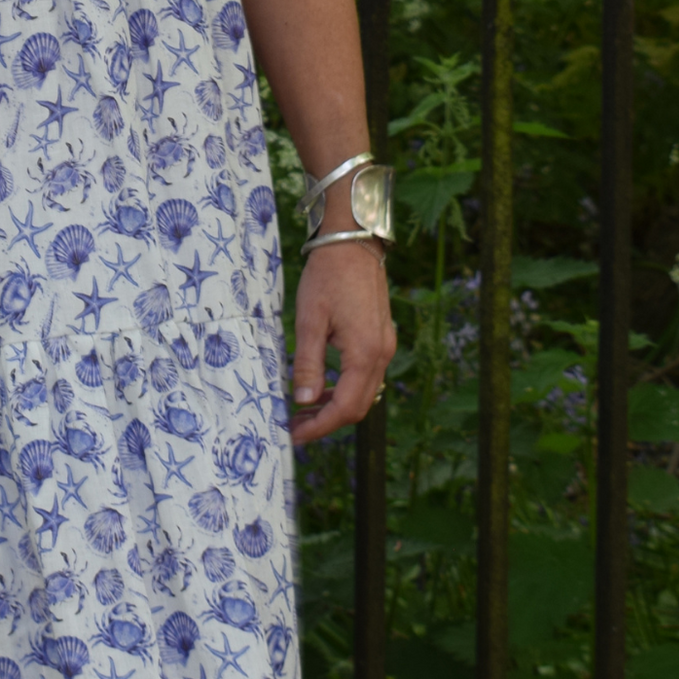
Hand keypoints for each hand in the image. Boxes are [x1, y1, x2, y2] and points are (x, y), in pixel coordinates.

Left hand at [288, 239, 393, 446]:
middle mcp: (381, 354)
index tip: (293, 435)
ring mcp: (385, 346)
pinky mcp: (381, 338)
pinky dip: (344, 389)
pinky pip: (366, 376)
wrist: (353, 243)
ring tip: (302, 410)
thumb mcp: (310, 320)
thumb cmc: (328, 276)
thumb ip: (309, 363)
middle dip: (327, 422)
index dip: (320, 427)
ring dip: (335, 407)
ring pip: (364, 393)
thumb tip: (304, 402)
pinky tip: (321, 387)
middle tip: (294, 425)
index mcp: (365, 353)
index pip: (346, 408)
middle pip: (359, 406)